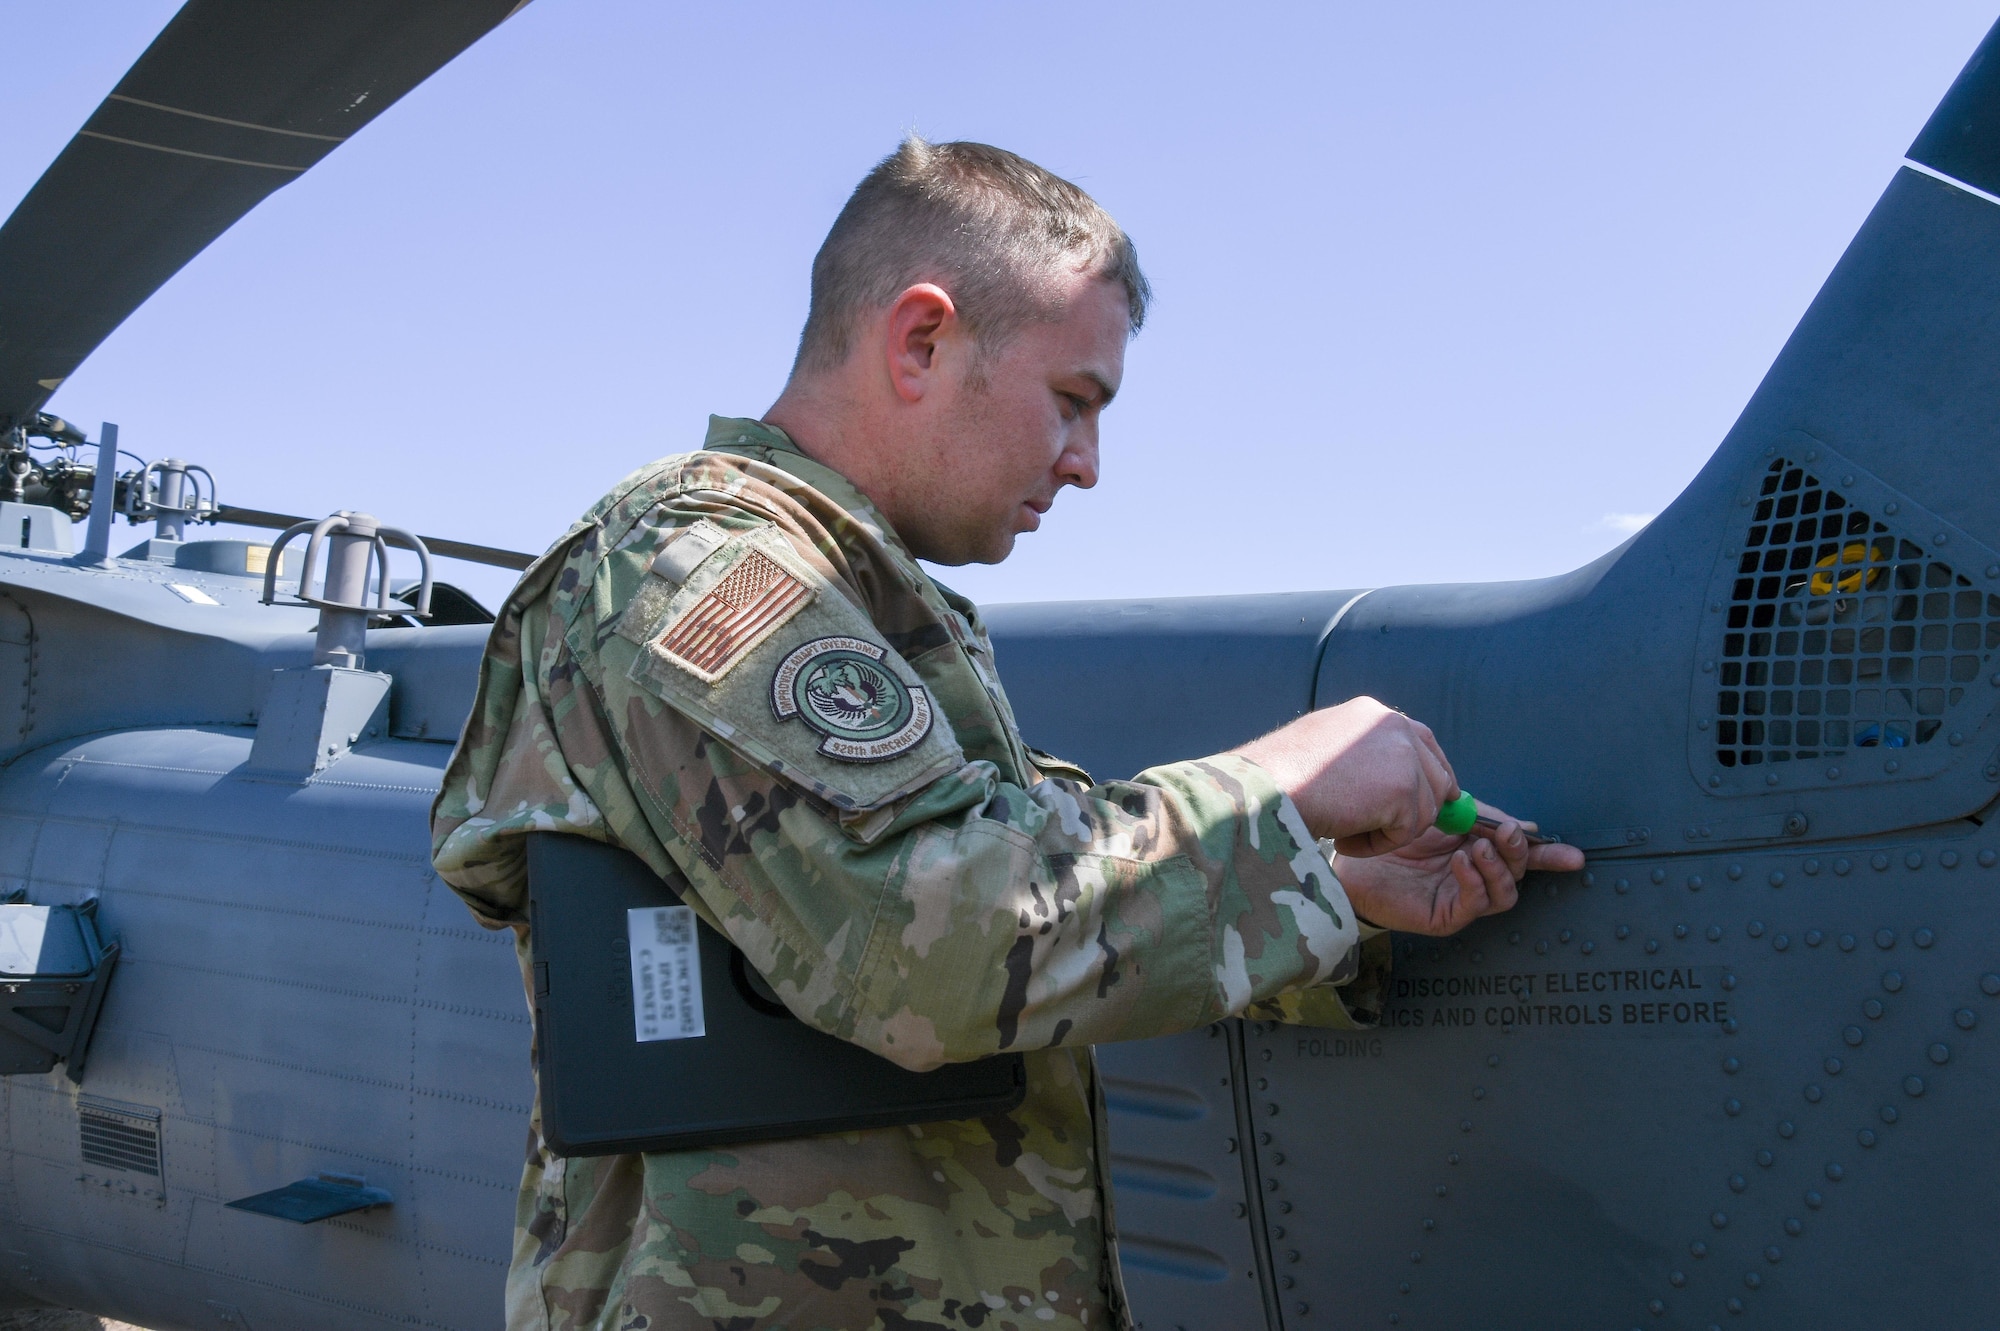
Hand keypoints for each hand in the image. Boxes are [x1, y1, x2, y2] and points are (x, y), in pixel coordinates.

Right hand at [1232, 696, 1456, 855]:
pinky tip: (1343, 837)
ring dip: (1387, 831)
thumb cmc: (1278, 777)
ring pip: (1423, 809)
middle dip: (1419, 809)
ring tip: (1343, 830)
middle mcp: (1394, 725)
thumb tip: (1398, 785)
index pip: (1422, 741)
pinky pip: (1407, 832)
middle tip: (1386, 830)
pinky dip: (1377, 845)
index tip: (1426, 803)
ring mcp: (1403, 754)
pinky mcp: (1405, 788)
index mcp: (1373, 714)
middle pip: (1437, 775)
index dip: (1427, 775)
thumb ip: (1362, 757)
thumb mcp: (1324, 750)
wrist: (1266, 787)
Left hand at [1331, 802, 1586, 935]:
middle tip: (1507, 834)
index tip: (1573, 856)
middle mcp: (1475, 878)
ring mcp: (1461, 899)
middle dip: (1519, 854)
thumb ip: (1484, 819)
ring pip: (1503, 895)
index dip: (1548, 857)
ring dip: (1498, 869)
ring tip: (1478, 848)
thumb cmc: (1396, 833)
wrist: (1353, 853)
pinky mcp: (1445, 916)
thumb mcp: (1446, 816)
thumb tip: (1529, 826)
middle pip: (1517, 875)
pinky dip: (1474, 881)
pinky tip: (1460, 862)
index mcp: (1479, 851)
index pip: (1522, 857)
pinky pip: (1473, 905)